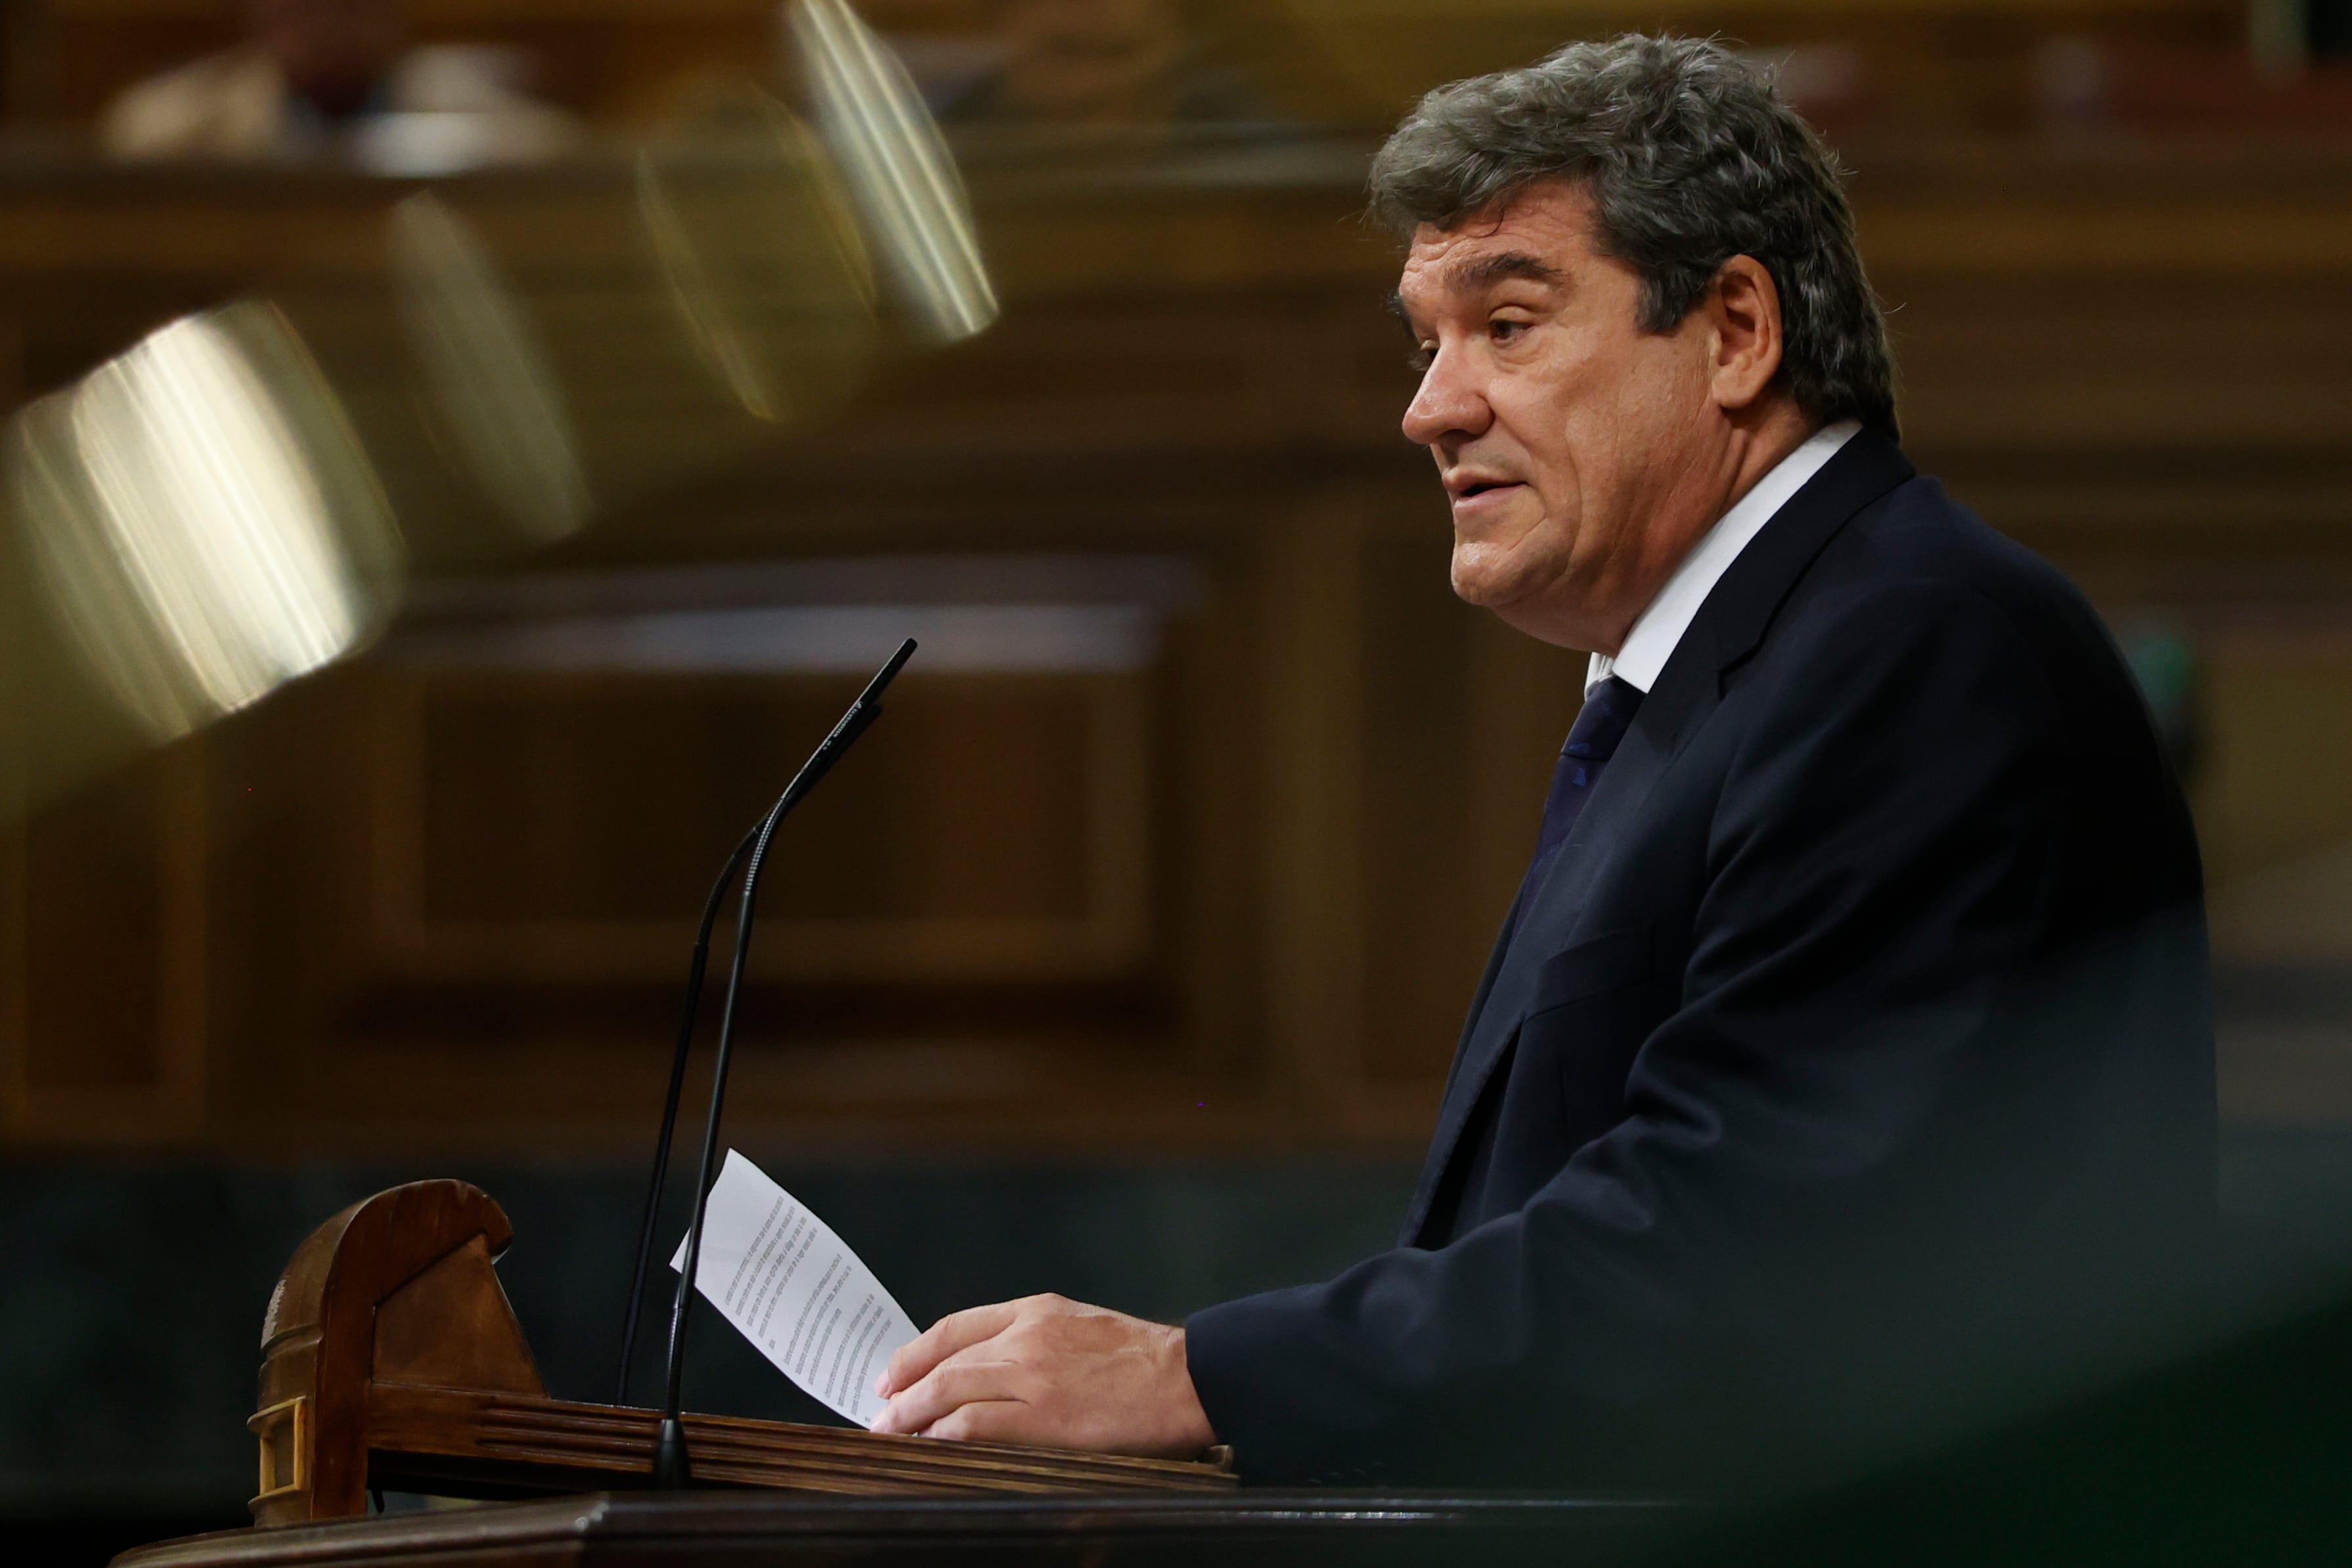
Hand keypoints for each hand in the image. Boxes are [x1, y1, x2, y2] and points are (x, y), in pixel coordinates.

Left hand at [869, 1293, 1215, 1458]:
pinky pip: (975, 1427)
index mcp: (1037, 1311)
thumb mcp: (1081, 1326)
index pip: (956, 1328)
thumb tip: (987, 1369)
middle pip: (944, 1362)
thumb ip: (1035, 1339)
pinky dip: (945, 1437)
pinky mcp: (1044, 1418)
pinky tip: (932, 1447)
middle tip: (881, 1413)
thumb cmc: (1141, 1360)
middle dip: (904, 1390)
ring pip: (950, 1392)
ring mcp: (1033, 1377)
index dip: (916, 1353)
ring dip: (913, 1416)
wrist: (1187, 1378)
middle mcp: (1027, 1338)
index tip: (893, 1376)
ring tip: (893, 1434)